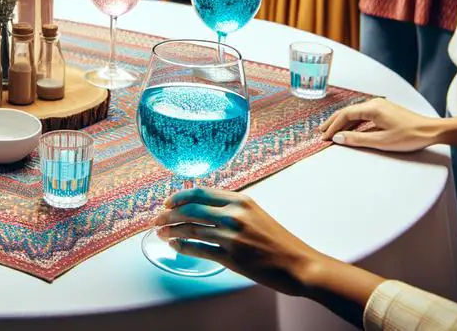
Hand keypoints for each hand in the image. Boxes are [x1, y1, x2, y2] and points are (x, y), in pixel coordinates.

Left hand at [154, 188, 321, 296]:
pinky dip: (182, 247)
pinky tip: (175, 246)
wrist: (299, 264)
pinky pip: (198, 249)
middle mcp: (234, 214)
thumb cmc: (278, 241)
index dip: (178, 197)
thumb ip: (231, 208)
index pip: (200, 192)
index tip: (167, 203)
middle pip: (190, 209)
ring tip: (161, 233)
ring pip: (190, 229)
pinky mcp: (231, 257)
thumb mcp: (255, 213)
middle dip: (168, 215)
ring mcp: (231, 236)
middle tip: (157, 220)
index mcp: (240, 200)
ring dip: (171, 231)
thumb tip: (202, 207)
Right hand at [320, 97, 440, 151]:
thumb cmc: (409, 136)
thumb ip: (357, 139)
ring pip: (355, 113)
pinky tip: (351, 130)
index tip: (325, 137)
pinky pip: (363, 115)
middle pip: (348, 111)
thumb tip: (338, 138)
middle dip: (334, 122)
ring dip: (343, 123)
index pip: (345, 115)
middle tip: (322, 132)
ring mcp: (380, 106)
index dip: (333, 126)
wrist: (431, 131)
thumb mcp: (382, 141)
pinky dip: (354, 123)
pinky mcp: (385, 111)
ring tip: (333, 132)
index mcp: (372, 108)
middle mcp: (374, 103)